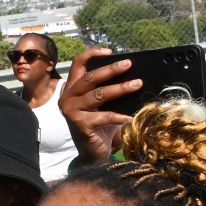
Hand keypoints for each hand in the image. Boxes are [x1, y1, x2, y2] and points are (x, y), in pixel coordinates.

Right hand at [58, 48, 140, 163]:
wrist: (92, 154)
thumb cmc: (100, 126)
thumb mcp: (101, 104)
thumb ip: (107, 89)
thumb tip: (131, 74)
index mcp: (72, 88)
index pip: (77, 64)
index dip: (92, 54)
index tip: (110, 51)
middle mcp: (68, 97)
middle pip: (91, 77)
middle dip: (111, 69)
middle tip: (128, 64)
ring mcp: (72, 110)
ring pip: (99, 94)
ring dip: (121, 88)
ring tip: (137, 84)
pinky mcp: (80, 124)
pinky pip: (104, 116)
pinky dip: (119, 116)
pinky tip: (130, 117)